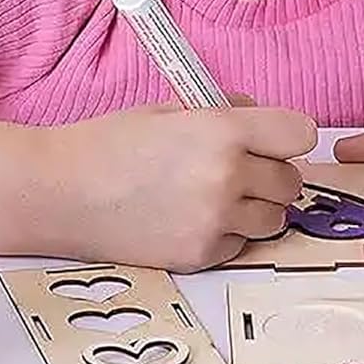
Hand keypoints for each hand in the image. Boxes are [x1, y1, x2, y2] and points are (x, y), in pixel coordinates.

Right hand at [65, 99, 316, 271]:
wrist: (61, 193)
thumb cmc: (110, 143)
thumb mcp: (172, 108)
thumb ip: (225, 112)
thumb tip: (263, 123)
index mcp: (223, 131)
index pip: (301, 134)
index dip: (287, 135)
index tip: (273, 138)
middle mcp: (228, 177)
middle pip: (292, 181)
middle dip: (272, 173)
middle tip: (240, 168)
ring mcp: (215, 222)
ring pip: (275, 219)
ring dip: (256, 207)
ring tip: (216, 196)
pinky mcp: (200, 255)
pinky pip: (241, 245)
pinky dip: (228, 234)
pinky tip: (193, 218)